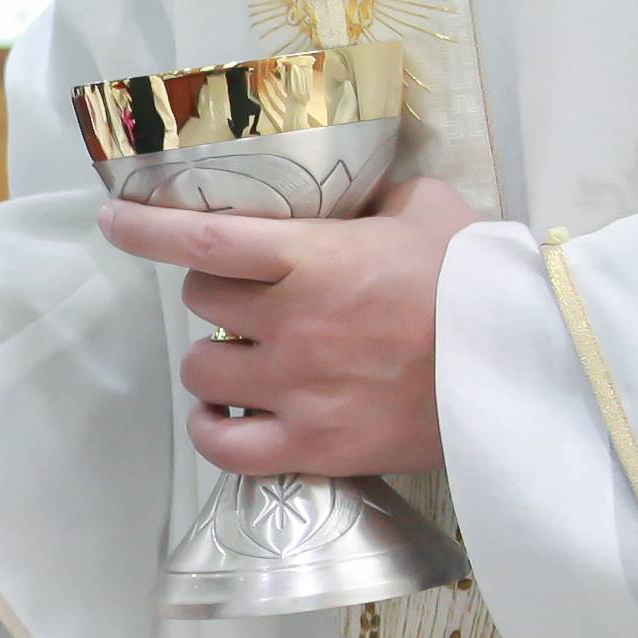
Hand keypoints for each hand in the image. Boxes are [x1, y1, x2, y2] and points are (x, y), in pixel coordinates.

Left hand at [95, 174, 482, 479]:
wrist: (523, 371)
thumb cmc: (478, 284)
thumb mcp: (429, 210)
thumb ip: (376, 196)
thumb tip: (354, 191)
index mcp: (316, 259)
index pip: (205, 240)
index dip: (148, 229)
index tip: (113, 220)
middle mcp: (294, 324)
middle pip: (202, 305)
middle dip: (216, 297)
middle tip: (253, 300)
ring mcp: (299, 389)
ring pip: (202, 373)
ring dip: (216, 361)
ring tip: (251, 359)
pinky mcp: (313, 446)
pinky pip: (224, 445)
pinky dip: (215, 430)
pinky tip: (229, 417)